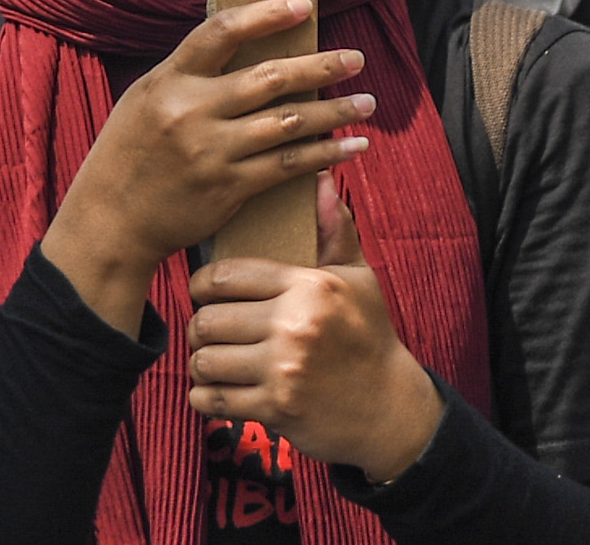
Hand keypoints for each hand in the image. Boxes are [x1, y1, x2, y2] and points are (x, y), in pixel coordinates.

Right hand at [41, 0, 374, 332]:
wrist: (111, 220)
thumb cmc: (130, 153)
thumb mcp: (147, 99)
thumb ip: (190, 75)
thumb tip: (247, 48)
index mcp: (170, 79)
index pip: (223, 31)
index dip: (267, 15)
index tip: (304, 6)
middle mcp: (192, 110)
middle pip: (269, 78)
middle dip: (321, 67)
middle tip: (356, 58)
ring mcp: (212, 150)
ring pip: (288, 122)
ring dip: (335, 112)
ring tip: (367, 104)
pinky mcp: (228, 187)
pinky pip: (288, 166)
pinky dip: (325, 155)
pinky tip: (352, 148)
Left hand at [185, 175, 445, 481]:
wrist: (390, 409)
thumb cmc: (370, 337)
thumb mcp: (359, 279)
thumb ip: (334, 230)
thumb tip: (320, 179)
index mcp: (309, 286)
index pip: (226, 275)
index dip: (202, 283)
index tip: (204, 292)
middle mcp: (294, 326)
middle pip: (208, 320)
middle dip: (199, 326)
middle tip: (206, 330)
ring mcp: (284, 371)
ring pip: (204, 360)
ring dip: (201, 362)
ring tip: (211, 359)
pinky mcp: (276, 410)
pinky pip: (212, 400)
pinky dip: (205, 397)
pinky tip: (217, 389)